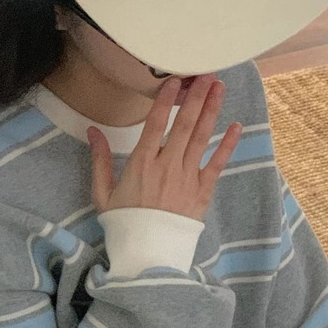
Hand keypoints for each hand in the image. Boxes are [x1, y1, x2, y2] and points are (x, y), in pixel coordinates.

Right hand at [87, 73, 242, 222]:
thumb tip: (92, 131)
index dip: (166, 99)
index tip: (175, 80)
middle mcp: (167, 165)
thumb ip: (100, 159)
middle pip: (184, 124)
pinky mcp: (202, 192)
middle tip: (206, 74)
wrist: (148, 254)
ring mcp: (187, 178)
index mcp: (142, 163)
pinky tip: (236, 126)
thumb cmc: (124, 224)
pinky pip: (217, 164)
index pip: (156, 122)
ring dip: (212, 110)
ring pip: (202, 137)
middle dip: (196, 97)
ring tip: (219, 88)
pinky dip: (227, 145)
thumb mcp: (103, 193)